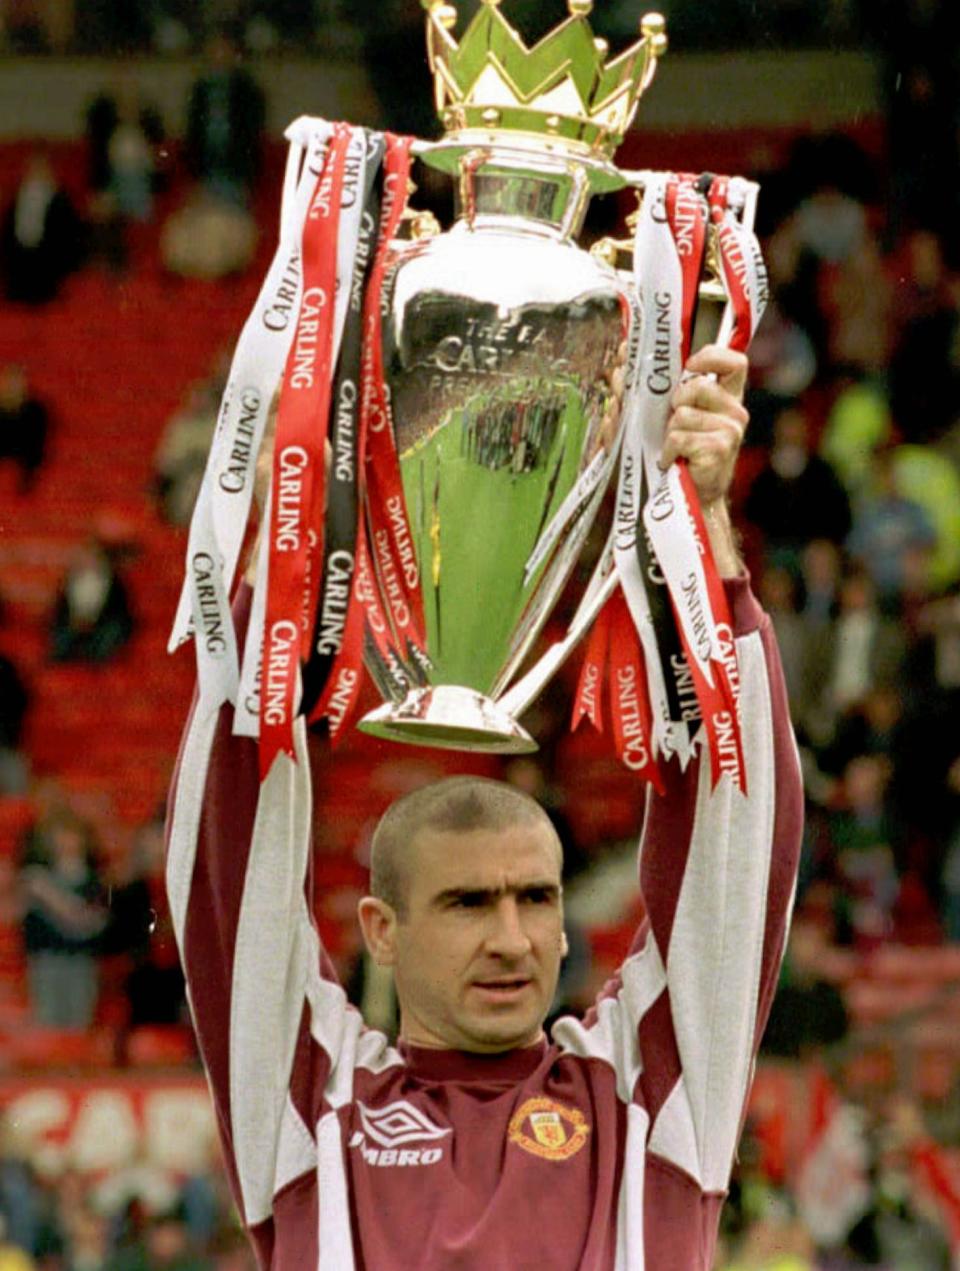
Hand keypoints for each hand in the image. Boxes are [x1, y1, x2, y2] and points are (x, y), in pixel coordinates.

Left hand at [660, 345, 748, 508]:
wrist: (688, 501)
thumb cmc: (674, 456)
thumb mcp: (662, 420)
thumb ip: (645, 394)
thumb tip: (617, 370)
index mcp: (724, 398)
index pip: (734, 363)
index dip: (712, 357)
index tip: (689, 366)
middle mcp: (734, 411)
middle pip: (697, 386)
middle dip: (675, 403)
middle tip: (672, 426)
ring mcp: (730, 430)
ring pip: (682, 414)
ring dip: (669, 434)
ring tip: (673, 450)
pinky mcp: (720, 449)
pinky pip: (678, 437)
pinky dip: (668, 452)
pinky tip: (671, 462)